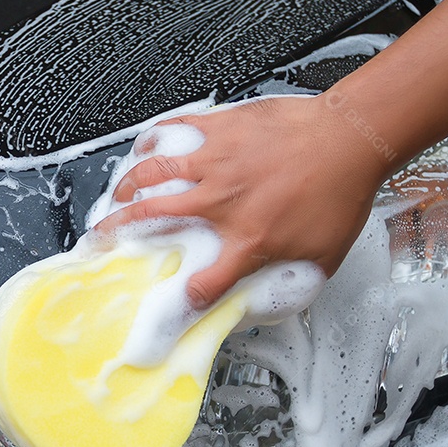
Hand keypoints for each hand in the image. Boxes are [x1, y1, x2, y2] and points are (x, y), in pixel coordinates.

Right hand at [93, 94, 389, 308]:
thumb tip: (264, 306)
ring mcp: (215, 162)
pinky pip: (171, 132)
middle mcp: (221, 203)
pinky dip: (150, 142)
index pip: (200, 286)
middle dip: (116, 236)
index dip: (174, 306)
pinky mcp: (217, 130)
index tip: (157, 316)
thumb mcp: (321, 258)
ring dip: (124, 189)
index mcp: (247, 240)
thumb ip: (287, 286)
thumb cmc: (339, 193)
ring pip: (151, 174)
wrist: (348, 138)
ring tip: (113, 199)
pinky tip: (142, 150)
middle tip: (98, 242)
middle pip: (151, 221)